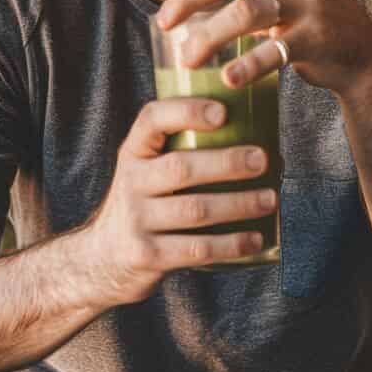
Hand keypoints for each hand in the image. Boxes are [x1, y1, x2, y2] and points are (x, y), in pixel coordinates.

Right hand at [79, 98, 276, 306]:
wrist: (102, 260)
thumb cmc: (144, 203)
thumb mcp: (148, 170)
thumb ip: (183, 151)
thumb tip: (262, 144)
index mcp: (134, 152)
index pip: (152, 119)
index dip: (186, 112)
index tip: (222, 112)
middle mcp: (130, 182)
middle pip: (181, 167)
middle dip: (227, 162)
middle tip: (262, 159)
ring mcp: (136, 220)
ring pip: (194, 210)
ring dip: (238, 204)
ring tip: (269, 199)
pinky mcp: (147, 256)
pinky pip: (196, 250)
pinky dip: (230, 245)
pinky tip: (254, 239)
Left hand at [154, 0, 371, 96]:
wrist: (363, 55)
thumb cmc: (310, 16)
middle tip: (165, 22)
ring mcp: (312, 2)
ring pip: (244, 12)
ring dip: (206, 37)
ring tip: (187, 59)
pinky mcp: (317, 39)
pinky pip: (271, 52)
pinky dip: (245, 67)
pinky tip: (227, 78)